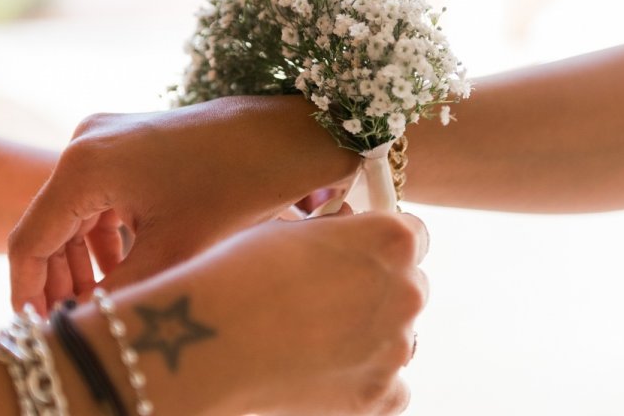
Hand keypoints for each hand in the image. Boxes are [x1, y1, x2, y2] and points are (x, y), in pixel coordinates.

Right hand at [7, 95, 359, 313]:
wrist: (289, 133)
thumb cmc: (237, 183)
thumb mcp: (175, 249)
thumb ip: (119, 292)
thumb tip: (82, 324)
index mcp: (86, 165)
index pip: (32, 240)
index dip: (29, 293)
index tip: (38, 328)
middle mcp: (87, 141)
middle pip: (51, 224)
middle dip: (60, 278)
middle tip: (76, 320)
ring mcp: (108, 135)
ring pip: (76, 210)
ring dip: (84, 257)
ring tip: (102, 298)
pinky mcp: (131, 139)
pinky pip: (101, 192)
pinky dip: (105, 230)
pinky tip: (123, 263)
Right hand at [103, 206, 429, 415]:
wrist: (209, 336)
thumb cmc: (241, 271)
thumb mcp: (297, 229)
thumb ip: (342, 235)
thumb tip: (350, 239)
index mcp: (392, 239)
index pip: (414, 236)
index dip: (382, 245)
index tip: (359, 254)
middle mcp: (407, 291)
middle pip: (408, 287)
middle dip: (376, 290)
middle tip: (326, 299)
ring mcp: (396, 347)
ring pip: (397, 337)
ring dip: (370, 335)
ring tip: (314, 336)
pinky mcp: (377, 395)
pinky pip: (390, 386)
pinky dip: (363, 378)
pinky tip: (322, 368)